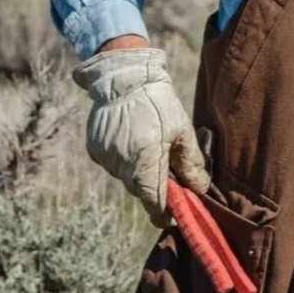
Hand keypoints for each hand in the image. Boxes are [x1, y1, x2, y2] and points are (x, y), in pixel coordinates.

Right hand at [72, 45, 209, 223]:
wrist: (123, 78)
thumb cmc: (158, 104)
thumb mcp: (183, 132)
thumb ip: (191, 164)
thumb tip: (199, 189)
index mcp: (145, 164)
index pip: (154, 203)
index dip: (164, 212)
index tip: (173, 214)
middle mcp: (121, 166)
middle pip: (141, 190)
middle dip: (156, 187)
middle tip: (170, 173)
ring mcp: (105, 158)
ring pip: (127, 177)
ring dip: (140, 171)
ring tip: (151, 146)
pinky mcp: (94, 150)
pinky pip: (114, 164)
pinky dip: (125, 159)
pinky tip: (134, 140)